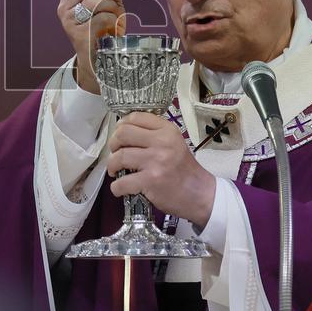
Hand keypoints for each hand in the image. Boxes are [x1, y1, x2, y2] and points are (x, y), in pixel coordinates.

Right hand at [56, 0, 129, 92]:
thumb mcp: (108, 3)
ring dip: (113, 7)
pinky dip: (113, 21)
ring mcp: (68, 19)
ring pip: (94, 1)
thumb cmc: (104, 28)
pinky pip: (101, 18)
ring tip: (118, 16)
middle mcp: (64, 5)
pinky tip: (112, 29)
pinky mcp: (76, 33)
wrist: (99, 57)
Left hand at [106, 112, 215, 226]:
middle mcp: (162, 142)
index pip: (136, 117)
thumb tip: (122, 131)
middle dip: (113, 144)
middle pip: (123, 134)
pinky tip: (120, 188)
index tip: (119, 135)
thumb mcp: (174, 142)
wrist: (200, 193)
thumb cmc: (183, 168)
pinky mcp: (151, 181)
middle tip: (115, 153)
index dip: (121, 125)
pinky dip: (116, 187)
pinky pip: (122, 182)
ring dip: (112, 165)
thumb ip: (153, 134)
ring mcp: (156, 161)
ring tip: (115, 171)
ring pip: (119, 157)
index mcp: (167, 130)